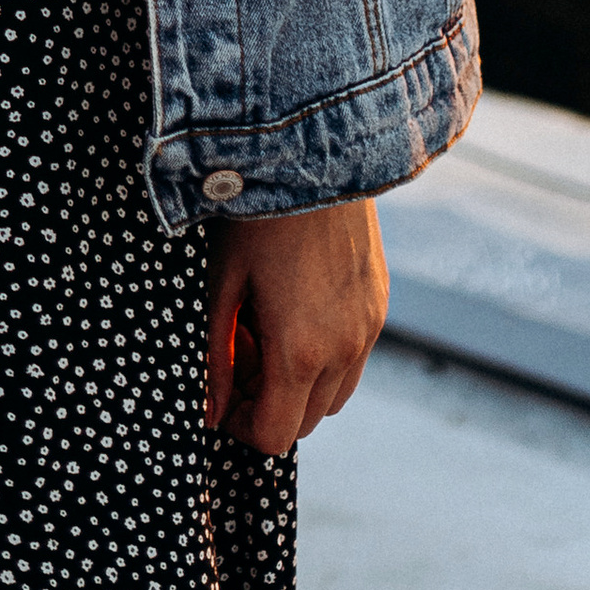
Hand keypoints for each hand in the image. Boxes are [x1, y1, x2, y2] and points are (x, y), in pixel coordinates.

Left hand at [203, 193, 388, 453]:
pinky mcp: (380, 303)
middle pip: (306, 421)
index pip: (275, 436)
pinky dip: (327, 356)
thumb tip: (209, 414)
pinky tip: (299, 308)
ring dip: (301, 384)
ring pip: (335, 394)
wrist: (315, 152)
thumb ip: (215, 358)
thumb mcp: (222, 284)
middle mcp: (344, 349)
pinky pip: (355, 356)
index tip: (222, 395)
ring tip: (270, 331)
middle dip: (268, 403)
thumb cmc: (257, 216)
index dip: (242, 428)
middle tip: (242, 352)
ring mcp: (368, 327)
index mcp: (300, 352)